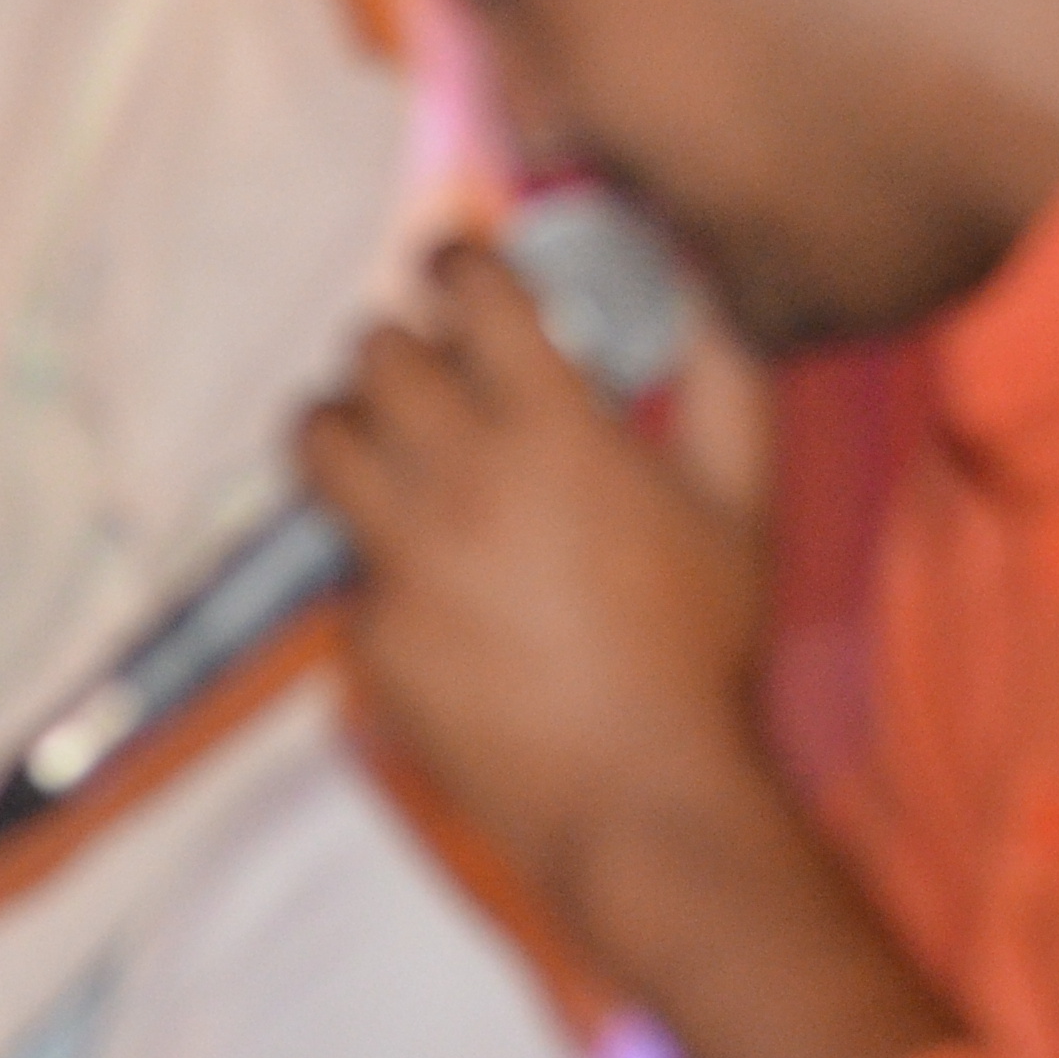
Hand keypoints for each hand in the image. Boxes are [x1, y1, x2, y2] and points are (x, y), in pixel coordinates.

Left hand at [297, 236, 770, 923]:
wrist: (638, 796)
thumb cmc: (706, 648)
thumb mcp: (742, 500)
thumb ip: (726, 378)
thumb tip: (713, 288)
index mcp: (550, 431)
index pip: (465, 291)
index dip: (455, 261)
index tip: (457, 267)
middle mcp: (456, 480)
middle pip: (370, 353)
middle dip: (396, 342)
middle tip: (424, 362)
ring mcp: (398, 558)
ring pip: (316, 440)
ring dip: (343, 419)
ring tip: (376, 434)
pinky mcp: (367, 630)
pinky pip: (343, 557)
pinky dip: (374, 546)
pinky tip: (428, 574)